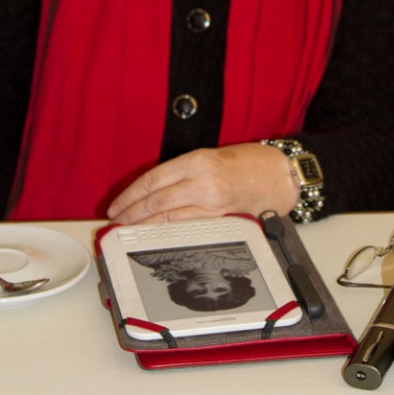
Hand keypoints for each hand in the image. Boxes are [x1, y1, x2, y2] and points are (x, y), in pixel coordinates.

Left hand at [106, 142, 299, 223]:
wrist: (277, 174)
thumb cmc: (245, 162)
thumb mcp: (209, 157)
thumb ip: (182, 173)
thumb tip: (151, 193)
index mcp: (195, 160)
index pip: (152, 180)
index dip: (130, 195)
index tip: (116, 206)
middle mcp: (201, 181)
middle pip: (156, 201)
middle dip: (132, 214)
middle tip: (116, 223)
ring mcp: (212, 202)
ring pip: (169, 218)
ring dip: (145, 227)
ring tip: (129, 232)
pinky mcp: (221, 219)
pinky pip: (188, 228)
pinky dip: (168, 233)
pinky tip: (156, 236)